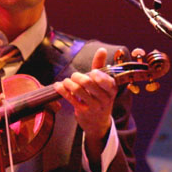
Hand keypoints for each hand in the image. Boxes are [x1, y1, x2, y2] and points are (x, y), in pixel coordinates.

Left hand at [54, 47, 116, 162]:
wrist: (98, 122)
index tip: (92, 72)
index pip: (107, 81)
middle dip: (78, 76)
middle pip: (89, 83)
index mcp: (112, 89)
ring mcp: (94, 107)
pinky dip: (62, 90)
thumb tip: (101, 49)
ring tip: (67, 81)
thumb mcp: (103, 83)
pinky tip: (58, 86)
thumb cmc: (100, 97)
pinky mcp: (83, 112)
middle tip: (75, 76)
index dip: (99, 76)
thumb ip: (101, 66)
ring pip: (78, 90)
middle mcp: (105, 99)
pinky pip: (70, 98)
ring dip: (68, 82)